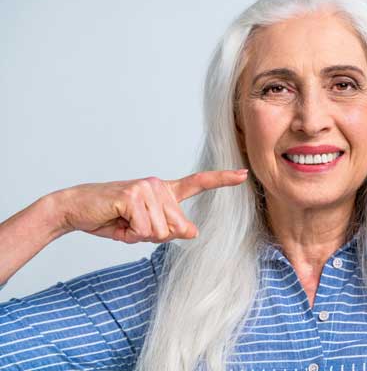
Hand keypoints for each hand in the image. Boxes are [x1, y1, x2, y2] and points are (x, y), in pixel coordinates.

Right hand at [51, 169, 248, 243]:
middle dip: (155, 236)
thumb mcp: (146, 228)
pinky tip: (117, 220)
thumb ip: (170, 228)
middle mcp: (159, 185)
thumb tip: (192, 232)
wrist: (78, 209)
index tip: (243, 174)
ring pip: (160, 231)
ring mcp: (147, 188)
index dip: (222, 180)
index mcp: (165, 191)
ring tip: (124, 222)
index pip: (198, 183)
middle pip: (177, 226)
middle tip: (133, 226)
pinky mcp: (133, 195)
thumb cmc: (114, 219)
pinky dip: (129, 233)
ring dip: (140, 235)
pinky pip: (144, 229)